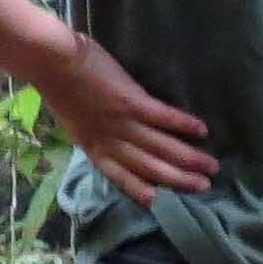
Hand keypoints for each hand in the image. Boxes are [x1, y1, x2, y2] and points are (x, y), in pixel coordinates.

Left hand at [41, 35, 216, 208]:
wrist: (51, 62)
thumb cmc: (59, 86)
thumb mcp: (75, 121)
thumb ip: (96, 133)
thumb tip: (117, 138)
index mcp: (94, 148)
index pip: (123, 177)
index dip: (145, 191)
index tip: (165, 202)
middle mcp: (110, 142)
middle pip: (150, 168)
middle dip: (179, 180)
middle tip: (204, 187)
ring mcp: (122, 123)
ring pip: (162, 148)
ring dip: (189, 158)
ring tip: (211, 167)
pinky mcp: (132, 101)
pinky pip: (163, 118)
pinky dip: (184, 125)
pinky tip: (203, 130)